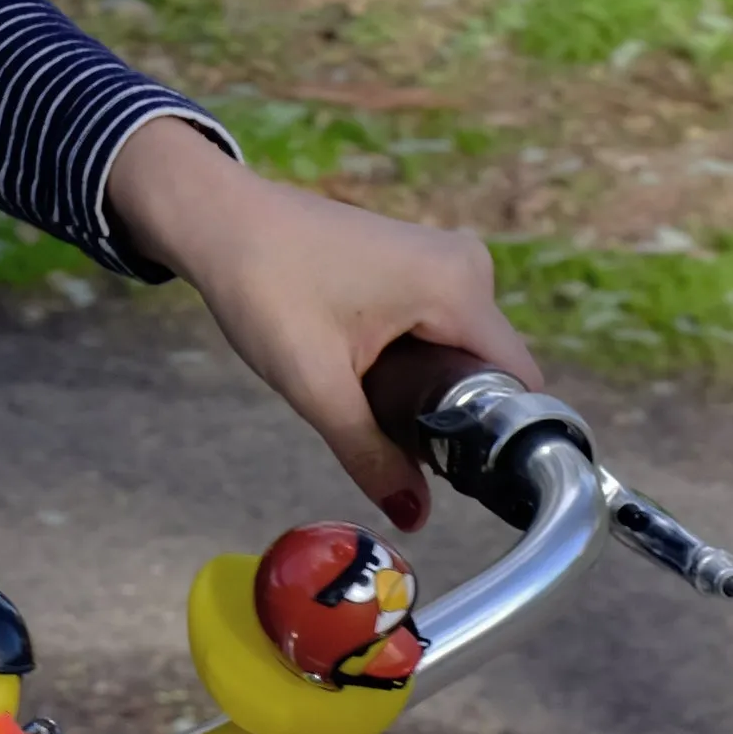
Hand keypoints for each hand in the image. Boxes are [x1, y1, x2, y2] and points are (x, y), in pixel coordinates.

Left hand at [104, 115, 538, 533]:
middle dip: (450, 410)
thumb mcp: (314, 384)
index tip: (457, 470)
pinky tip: (362, 363)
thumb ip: (370, 454)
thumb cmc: (260, 285)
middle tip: (391, 433)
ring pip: (460, 351)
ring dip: (425, 384)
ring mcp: (443, 257)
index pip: (517, 384)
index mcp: (458, 286)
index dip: (497, 435)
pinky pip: (439, 325)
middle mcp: (467, 263)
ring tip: (365, 392)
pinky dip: (411, 355)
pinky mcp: (418, 259)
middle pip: (489, 370)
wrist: (215, 218)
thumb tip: (416, 515)